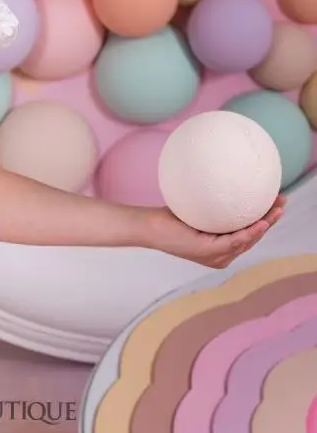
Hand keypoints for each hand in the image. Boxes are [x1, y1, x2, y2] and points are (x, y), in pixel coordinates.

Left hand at [142, 195, 285, 268]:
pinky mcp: (208, 253)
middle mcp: (222, 255)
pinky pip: (234, 242)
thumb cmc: (171, 215)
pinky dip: (249, 232)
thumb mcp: (198, 206)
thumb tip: (226, 176)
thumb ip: (214, 201)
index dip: (266, 219)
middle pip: (253, 237)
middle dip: (271, 220)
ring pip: (248, 240)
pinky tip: (260, 222)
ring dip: (265, 224)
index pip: (249, 233)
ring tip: (277, 209)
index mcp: (222, 247)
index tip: (276, 201)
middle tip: (282, 202)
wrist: (149, 226)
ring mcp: (216, 256)